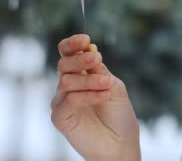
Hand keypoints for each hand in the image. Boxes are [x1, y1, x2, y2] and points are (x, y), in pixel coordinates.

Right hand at [51, 34, 140, 160]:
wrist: (120, 142)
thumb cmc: (118, 113)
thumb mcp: (113, 85)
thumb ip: (99, 70)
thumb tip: (90, 48)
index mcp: (80, 74)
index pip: (67, 53)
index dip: (72, 44)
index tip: (85, 39)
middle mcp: (68, 85)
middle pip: (64, 64)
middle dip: (81, 58)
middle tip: (97, 58)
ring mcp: (62, 101)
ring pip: (67, 81)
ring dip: (90, 80)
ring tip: (107, 85)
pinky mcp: (60, 117)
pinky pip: (69, 100)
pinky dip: (87, 95)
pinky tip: (103, 96)